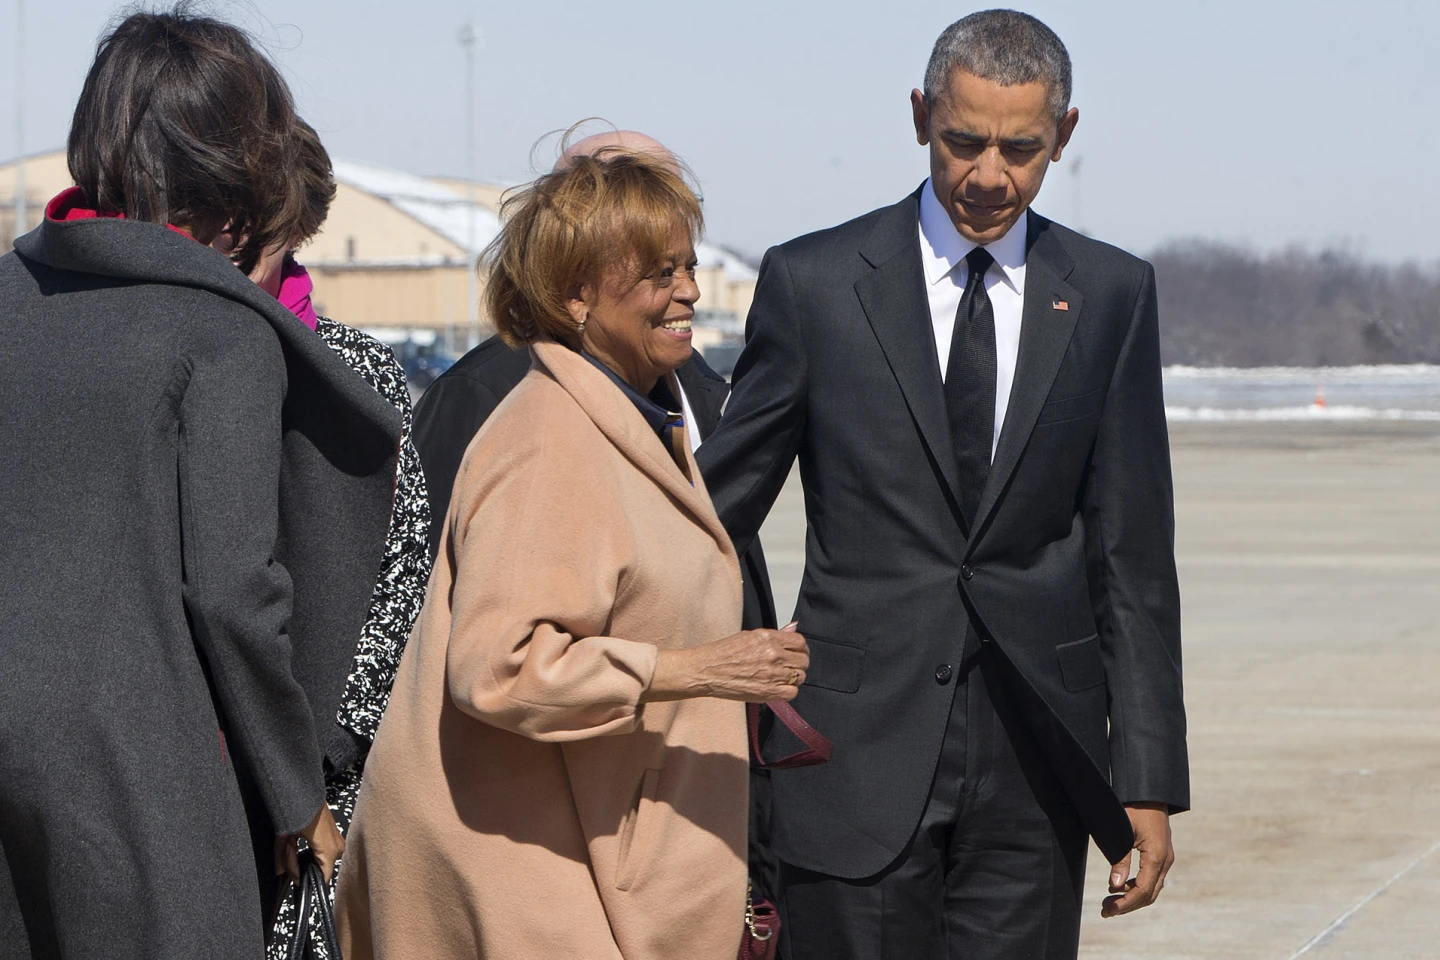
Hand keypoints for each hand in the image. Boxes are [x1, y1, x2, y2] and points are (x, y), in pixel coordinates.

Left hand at [275, 803, 345, 883]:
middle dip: (299, 866)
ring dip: (303, 858)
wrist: (306, 793)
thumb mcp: (286, 837)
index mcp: (329, 851)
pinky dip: (310, 852)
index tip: (291, 874)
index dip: (304, 879)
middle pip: (318, 871)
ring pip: (319, 862)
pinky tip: (299, 842)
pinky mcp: (336, 838)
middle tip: (287, 852)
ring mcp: (339, 843)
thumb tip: (279, 872)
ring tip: (291, 843)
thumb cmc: (299, 810)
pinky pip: (322, 854)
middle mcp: (338, 849)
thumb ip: (283, 857)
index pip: (321, 878)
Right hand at [644, 622, 808, 702]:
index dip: (800, 648)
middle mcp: (773, 654)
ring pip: (800, 677)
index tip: (796, 652)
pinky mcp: (768, 691)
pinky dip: (788, 691)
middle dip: (799, 662)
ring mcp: (772, 674)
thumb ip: (775, 634)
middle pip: (803, 660)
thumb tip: (793, 626)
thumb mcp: (749, 635)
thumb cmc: (723, 652)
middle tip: (790, 665)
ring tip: (782, 677)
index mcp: (768, 638)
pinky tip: (778, 687)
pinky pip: (792, 693)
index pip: (800, 641)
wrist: (706, 670)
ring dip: (794, 677)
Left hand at [1102, 802, 1174, 917]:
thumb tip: (1115, 886)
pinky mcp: (1161, 852)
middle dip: (1127, 905)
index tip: (1107, 910)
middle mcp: (1166, 859)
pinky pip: (1152, 877)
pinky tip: (1119, 886)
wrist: (1147, 789)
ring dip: (1132, 897)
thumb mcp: (1122, 831)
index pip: (1142, 891)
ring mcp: (1166, 856)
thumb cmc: (1132, 806)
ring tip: (1109, 900)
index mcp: (1157, 856)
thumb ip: (1120, 858)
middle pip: (1149, 894)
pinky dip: (1137, 886)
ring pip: (1152, 887)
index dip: (1124, 904)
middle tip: (1105, 910)